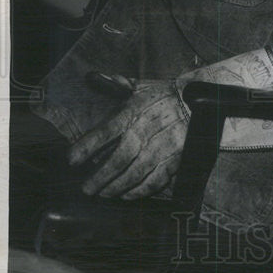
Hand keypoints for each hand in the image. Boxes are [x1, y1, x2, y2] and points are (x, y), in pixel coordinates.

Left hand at [68, 80, 188, 198]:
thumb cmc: (165, 95)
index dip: (85, 148)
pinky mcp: (176, 158)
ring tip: (103, 194)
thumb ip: (117, 85)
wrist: (200, 100)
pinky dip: (139, 190)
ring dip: (116, 187)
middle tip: (87, 189)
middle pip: (117, 160)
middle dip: (98, 178)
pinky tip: (128, 194)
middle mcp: (146, 130)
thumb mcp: (141, 87)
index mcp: (133, 111)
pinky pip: (155, 180)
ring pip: (134, 173)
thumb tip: (94, 77)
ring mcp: (163, 146)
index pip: (103, 133)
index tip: (72, 160)